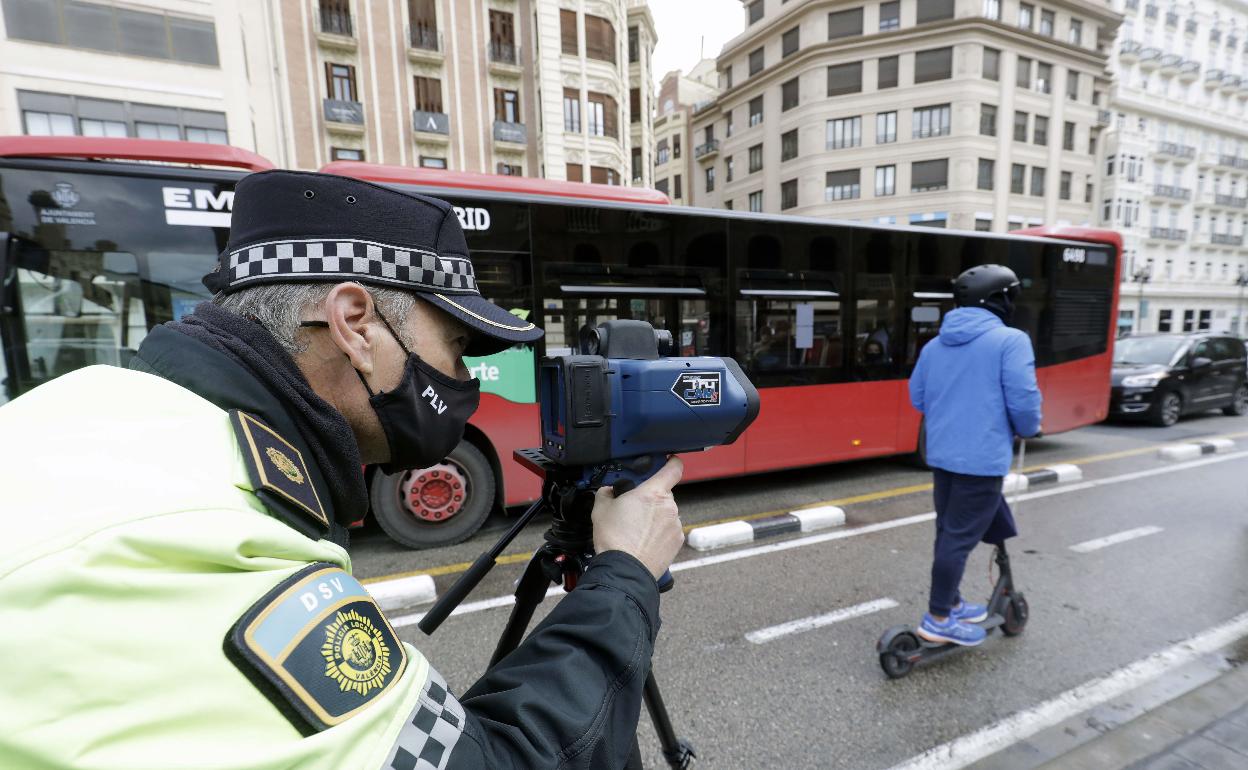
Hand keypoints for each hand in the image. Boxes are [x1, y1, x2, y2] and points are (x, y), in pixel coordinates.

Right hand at [592, 456, 684, 579]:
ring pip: (665, 514)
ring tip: (636, 530)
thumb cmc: (614, 539)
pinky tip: (644, 541)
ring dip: (655, 518)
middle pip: (663, 494)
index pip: (673, 468)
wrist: (624, 570)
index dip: (671, 462)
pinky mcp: (677, 542)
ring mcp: (674, 525)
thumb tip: (608, 492)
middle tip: (633, 510)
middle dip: (650, 499)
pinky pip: (668, 530)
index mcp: (653, 492)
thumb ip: (606, 493)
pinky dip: (659, 533)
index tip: (668, 462)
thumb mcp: (600, 509)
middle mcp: (668, 507)